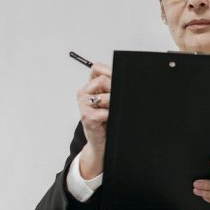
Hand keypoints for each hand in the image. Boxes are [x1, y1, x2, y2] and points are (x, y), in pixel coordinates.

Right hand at [76, 62, 111, 178]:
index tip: (117, 83)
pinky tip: (109, 119)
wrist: (100, 141)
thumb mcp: (111, 100)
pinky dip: (111, 116)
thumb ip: (113, 85)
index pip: (97, 68)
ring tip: (112, 112)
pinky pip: (106, 112)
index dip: (109, 73)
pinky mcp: (86, 117)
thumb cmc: (107, 120)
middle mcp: (84, 93)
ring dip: (114, 104)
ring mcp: (83, 105)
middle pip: (103, 80)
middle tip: (116, 101)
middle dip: (114, 89)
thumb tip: (126, 75)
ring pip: (106, 96)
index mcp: (90, 86)